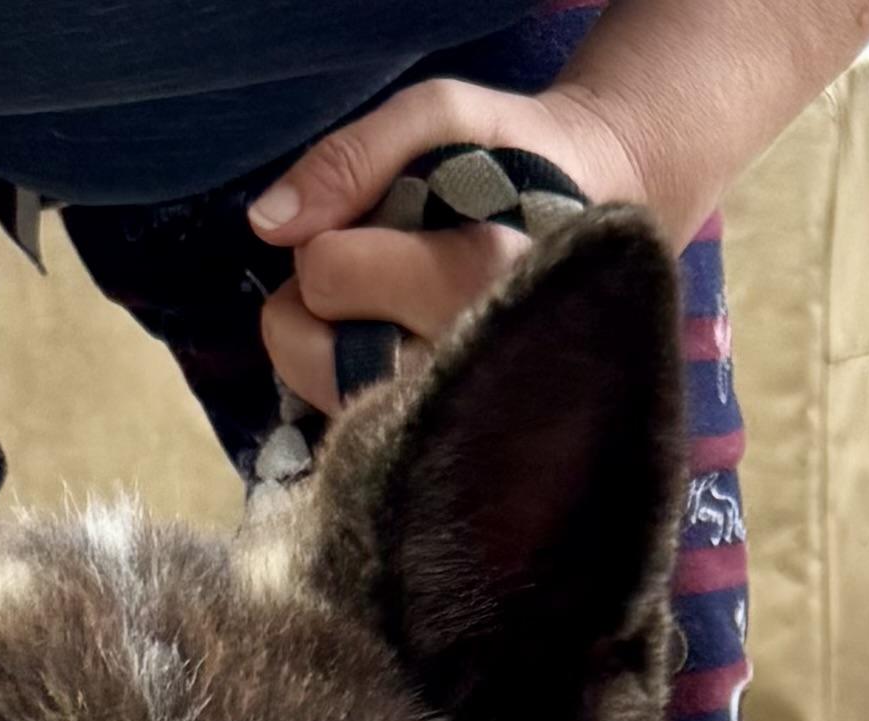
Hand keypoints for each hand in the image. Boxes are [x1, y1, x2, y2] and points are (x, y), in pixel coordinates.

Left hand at [247, 75, 652, 413]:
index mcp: (482, 278)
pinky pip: (345, 427)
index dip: (334, 239)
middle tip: (384, 271)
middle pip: (307, 349)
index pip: (326, 272)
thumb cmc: (515, 165)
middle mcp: (472, 366)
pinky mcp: (445, 455)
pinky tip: (401, 352)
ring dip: (331, 344)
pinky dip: (351, 383)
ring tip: (394, 310)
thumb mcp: (442, 116)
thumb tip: (268, 227)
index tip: (393, 226)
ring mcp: (459, 423)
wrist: (600, 233)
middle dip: (322, 300)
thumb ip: (352, 158)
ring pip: (318, 393)